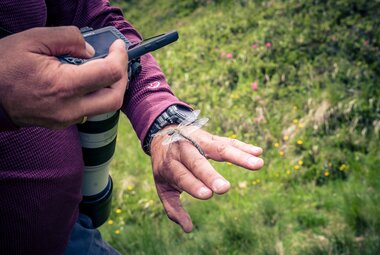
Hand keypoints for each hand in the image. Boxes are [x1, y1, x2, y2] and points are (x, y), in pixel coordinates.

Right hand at [0, 26, 128, 128]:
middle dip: (122, 77)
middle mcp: (69, 108)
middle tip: (116, 59)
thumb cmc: (5, 65)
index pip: (109, 75)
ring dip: (110, 86)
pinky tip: (85, 80)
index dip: (119, 57)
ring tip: (101, 67)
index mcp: (63, 86)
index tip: (118, 46)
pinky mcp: (62, 123)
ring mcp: (66, 119)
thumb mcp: (34, 39)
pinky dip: (95, 94)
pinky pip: (89, 110)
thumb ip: (69, 39)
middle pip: (115, 99)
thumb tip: (91, 50)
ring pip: (104, 107)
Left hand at [150, 126, 263, 231]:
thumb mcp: (162, 186)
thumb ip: (173, 207)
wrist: (163, 134)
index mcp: (170, 165)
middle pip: (197, 162)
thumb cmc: (166, 167)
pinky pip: (228, 141)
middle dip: (210, 175)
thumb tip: (188, 229)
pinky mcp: (211, 137)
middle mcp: (184, 151)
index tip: (207, 195)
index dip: (194, 185)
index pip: (182, 176)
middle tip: (224, 189)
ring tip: (258, 164)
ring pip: (219, 148)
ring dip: (239, 156)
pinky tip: (258, 152)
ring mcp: (199, 141)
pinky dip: (243, 147)